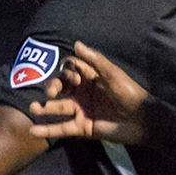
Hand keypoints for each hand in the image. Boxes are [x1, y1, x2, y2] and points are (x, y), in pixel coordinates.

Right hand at [27, 42, 151, 144]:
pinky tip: (34, 131)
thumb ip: (94, 60)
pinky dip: (48, 130)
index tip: (75, 80)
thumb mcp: (112, 74)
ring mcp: (81, 110)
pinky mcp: (82, 128)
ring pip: (57, 108)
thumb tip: (76, 43)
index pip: (69, 70)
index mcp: (90, 78)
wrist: (142, 121)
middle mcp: (83, 93)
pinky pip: (62, 128)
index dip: (67, 72)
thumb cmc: (129, 93)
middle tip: (50, 92)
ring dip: (44, 108)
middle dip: (52, 87)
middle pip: (60, 87)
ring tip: (33, 108)